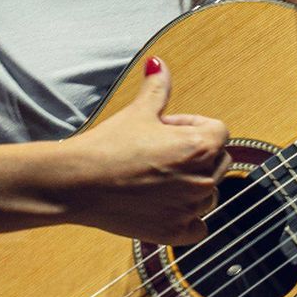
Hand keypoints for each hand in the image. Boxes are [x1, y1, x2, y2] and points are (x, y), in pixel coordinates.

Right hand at [55, 57, 230, 244]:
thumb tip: (159, 64)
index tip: (167, 129)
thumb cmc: (108, 146)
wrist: (78, 183)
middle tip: (159, 151)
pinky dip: (188, 218)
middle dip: (196, 153)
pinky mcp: (174, 231)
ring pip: (208, 193)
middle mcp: (203, 179)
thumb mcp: (138, 112)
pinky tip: (166, 205)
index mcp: (201, 146)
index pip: (219, 131)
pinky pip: (198, 226)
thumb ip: (158, 88)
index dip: (192, 126)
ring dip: (192, 184)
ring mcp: (190, 209)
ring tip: (157, 177)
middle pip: (218, 161)